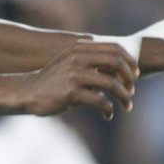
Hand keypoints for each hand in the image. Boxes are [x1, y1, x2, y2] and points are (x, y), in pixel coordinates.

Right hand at [22, 41, 136, 118]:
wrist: (28, 92)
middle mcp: (78, 58)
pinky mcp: (71, 94)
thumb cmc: (54, 80)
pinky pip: (100, 101)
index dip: (130, 62)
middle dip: (129, 79)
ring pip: (112, 84)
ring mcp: (74, 75)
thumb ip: (91, 60)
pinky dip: (109, 110)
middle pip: (117, 63)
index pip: (115, 49)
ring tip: (127, 106)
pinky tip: (108, 115)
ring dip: (124, 97)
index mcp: (80, 48)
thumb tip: (119, 67)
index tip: (135, 75)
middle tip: (131, 91)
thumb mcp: (71, 62)